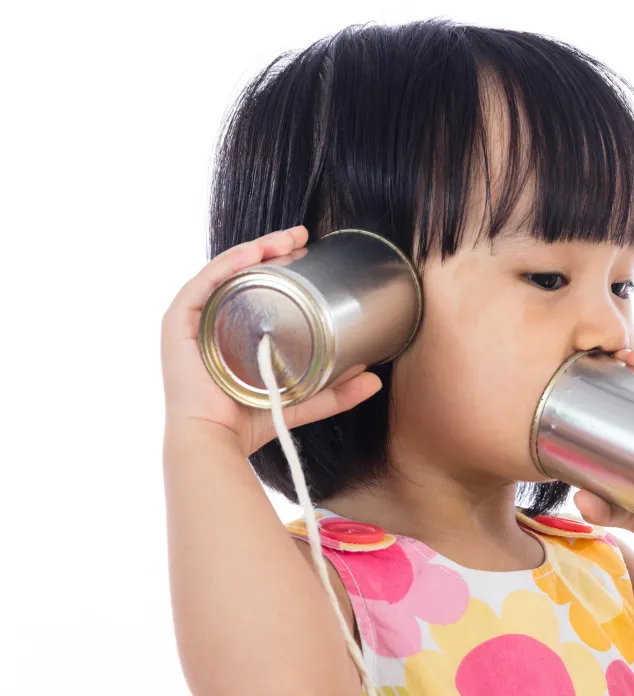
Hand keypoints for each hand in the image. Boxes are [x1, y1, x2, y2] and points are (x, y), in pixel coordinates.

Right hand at [161, 226, 381, 456]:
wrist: (214, 441)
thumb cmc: (247, 422)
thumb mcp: (300, 400)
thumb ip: (335, 393)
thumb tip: (375, 380)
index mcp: (230, 332)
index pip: (254, 287)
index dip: (280, 265)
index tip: (308, 252)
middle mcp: (209, 321)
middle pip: (240, 274)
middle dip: (271, 250)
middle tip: (302, 237)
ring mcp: (192, 320)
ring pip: (224, 272)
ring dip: (254, 249)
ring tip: (286, 239)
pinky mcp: (178, 323)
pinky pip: (203, 283)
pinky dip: (228, 264)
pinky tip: (253, 252)